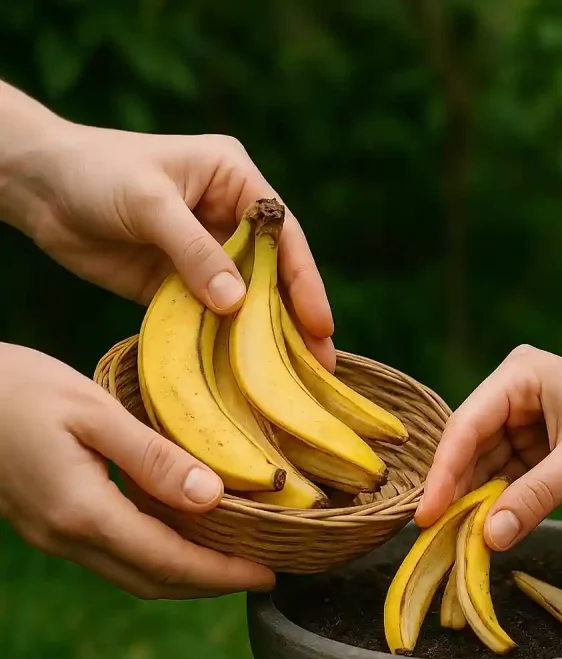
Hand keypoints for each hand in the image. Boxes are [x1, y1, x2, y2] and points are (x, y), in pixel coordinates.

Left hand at [0, 87, 333, 368]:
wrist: (34, 186)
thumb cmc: (95, 172)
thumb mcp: (150, 203)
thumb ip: (195, 252)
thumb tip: (237, 303)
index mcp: (234, 180)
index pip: (281, 233)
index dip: (304, 279)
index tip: (319, 323)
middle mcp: (227, 216)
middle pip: (272, 270)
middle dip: (296, 315)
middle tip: (321, 361)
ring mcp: (203, 252)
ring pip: (245, 297)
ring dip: (265, 335)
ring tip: (293, 377)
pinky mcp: (176, 282)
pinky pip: (207, 315)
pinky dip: (224, 341)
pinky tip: (244, 372)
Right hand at [0, 343, 275, 598]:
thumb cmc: (19, 389)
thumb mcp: (95, 411)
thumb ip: (153, 457)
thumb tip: (211, 495)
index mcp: (83, 512)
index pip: (168, 561)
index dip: (222, 573)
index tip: (268, 573)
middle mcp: (66, 536)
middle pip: (152, 581)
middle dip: (211, 583)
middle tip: (262, 571)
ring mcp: (53, 535)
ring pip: (131, 573)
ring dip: (184, 574)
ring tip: (233, 557)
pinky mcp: (49, 523)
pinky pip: (113, 554)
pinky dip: (157, 554)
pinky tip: (184, 532)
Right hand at [415, 345, 561, 551]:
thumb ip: (532, 498)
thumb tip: (487, 538)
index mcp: (521, 375)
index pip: (468, 424)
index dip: (444, 471)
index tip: (427, 514)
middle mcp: (515, 394)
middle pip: (470, 447)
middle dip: (457, 492)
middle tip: (435, 537)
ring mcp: (525, 424)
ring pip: (485, 468)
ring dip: (475, 504)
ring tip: (456, 543)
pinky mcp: (539, 452)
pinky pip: (506, 481)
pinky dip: (498, 507)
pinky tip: (486, 533)